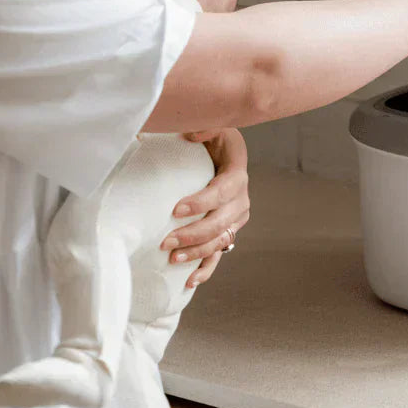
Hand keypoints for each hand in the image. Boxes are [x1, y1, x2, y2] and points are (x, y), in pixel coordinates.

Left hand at [160, 128, 250, 287]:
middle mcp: (241, 199)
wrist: (223, 155)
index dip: (201, 203)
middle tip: (166, 241)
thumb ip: (206, 127)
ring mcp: (236, 218)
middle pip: (221, 223)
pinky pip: (220, 253)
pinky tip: (189, 280)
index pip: (222, 191)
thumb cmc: (214, 139)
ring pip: (221, 241)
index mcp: (237, 174)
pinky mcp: (228, 231)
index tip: (175, 210)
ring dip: (197, 253)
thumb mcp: (215, 126)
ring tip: (172, 259)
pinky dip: (206, 268)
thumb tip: (193, 134)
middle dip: (194, 235)